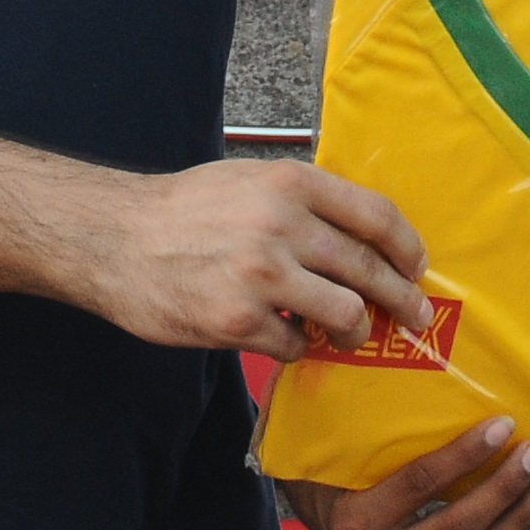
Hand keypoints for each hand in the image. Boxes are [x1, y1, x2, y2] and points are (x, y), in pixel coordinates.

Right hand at [80, 158, 430, 359]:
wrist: (112, 238)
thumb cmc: (183, 210)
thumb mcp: (248, 180)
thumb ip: (304, 202)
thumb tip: (364, 237)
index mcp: (290, 184)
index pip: (377, 215)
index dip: (408, 247)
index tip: (417, 267)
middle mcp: (281, 226)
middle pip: (370, 270)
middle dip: (402, 300)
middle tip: (415, 317)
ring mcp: (261, 276)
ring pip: (345, 315)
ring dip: (355, 332)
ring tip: (348, 335)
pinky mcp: (237, 321)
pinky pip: (294, 346)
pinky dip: (296, 349)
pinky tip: (284, 338)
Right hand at [280, 416, 529, 529]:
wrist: (316, 522)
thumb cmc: (330, 470)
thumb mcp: (335, 447)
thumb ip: (369, 423)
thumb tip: (424, 367)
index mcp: (354, 523)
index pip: (420, 484)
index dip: (467, 455)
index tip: (504, 424)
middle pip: (458, 527)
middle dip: (506, 487)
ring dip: (522, 518)